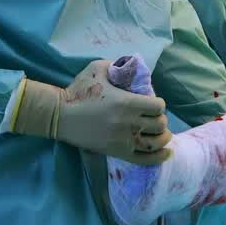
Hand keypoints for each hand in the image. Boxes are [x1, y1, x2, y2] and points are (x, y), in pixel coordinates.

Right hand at [13, 59, 173, 164]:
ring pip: (155, 143)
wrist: (59, 115)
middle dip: (160, 119)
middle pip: (159, 125)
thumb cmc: (79, 91)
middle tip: (153, 117)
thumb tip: (136, 67)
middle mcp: (127, 123)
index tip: (151, 103)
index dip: (158, 104)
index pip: (158, 106)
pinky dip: (158, 157)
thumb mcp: (99, 68)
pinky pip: (144, 160)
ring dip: (162, 136)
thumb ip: (120, 65)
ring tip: (160, 132)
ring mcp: (122, 141)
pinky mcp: (116, 153)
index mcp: (126, 103)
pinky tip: (166, 152)